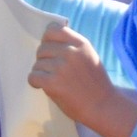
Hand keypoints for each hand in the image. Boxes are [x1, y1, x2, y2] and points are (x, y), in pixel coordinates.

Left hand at [29, 22, 136, 136]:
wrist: (103, 106)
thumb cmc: (95, 83)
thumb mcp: (89, 56)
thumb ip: (73, 47)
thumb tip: (48, 40)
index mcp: (81, 43)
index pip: (52, 30)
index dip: (47, 40)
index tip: (51, 51)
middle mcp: (70, 52)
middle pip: (42, 49)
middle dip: (44, 60)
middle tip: (53, 72)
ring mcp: (61, 67)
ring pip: (37, 64)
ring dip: (41, 73)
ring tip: (54, 81)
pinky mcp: (53, 83)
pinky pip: (33, 77)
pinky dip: (36, 83)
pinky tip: (45, 87)